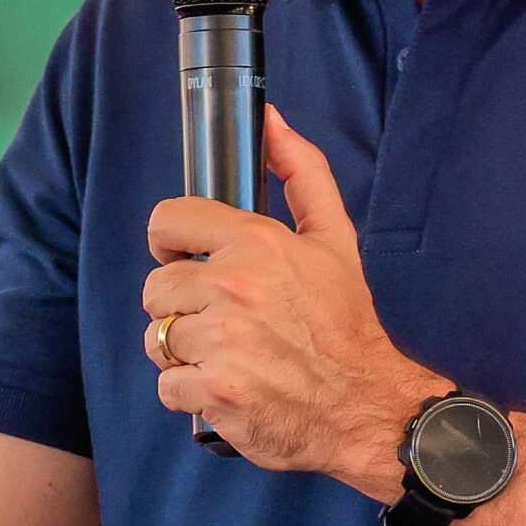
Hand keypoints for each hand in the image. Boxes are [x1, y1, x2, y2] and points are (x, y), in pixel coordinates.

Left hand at [141, 105, 440, 495]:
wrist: (368, 405)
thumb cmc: (346, 323)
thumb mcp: (334, 238)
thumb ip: (302, 173)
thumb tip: (271, 119)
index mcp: (256, 245)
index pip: (167, 221)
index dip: (170, 241)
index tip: (185, 257)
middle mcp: (233, 290)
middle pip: (156, 287)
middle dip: (181, 305)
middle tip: (222, 320)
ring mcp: (221, 344)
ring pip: (157, 339)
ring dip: (184, 352)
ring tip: (228, 355)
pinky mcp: (215, 393)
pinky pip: (166, 386)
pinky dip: (191, 392)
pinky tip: (228, 386)